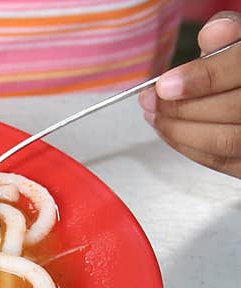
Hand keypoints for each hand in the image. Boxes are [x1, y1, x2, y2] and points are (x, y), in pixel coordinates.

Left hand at [138, 12, 240, 178]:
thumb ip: (227, 37)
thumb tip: (215, 32)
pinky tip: (168, 130)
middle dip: (181, 107)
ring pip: (224, 141)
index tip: (166, 84)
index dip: (203, 77)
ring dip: (178, 130)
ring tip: (154, 115)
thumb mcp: (240, 44)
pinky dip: (187, 147)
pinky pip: (220, 161)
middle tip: (150, 99)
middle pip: (232, 110)